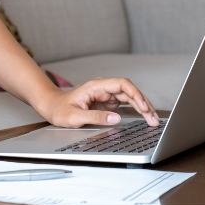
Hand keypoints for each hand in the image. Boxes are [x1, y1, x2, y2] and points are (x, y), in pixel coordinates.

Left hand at [40, 77, 158, 127]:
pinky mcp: (106, 102)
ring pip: (129, 98)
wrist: (51, 106)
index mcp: (95, 87)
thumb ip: (95, 117)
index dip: (135, 94)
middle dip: (143, 104)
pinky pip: (124, 104)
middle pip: (128, 91)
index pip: (121, 84)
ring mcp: (105, 95)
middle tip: (154, 119)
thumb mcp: (74, 116)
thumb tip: (116, 118)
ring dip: (142, 108)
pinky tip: (145, 117)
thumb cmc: (59, 109)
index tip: (143, 107)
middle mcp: (102, 88)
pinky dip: (136, 111)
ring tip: (153, 120)